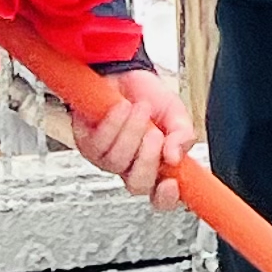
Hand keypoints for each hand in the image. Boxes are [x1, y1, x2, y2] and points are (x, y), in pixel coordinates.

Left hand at [74, 66, 200, 210]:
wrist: (125, 73)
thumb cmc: (149, 96)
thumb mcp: (176, 114)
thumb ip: (183, 136)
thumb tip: (176, 157)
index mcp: (157, 166)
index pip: (162, 197)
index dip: (166, 197)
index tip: (172, 183)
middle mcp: (131, 167)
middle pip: (137, 186)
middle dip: (148, 159)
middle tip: (155, 135)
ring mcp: (108, 159)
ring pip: (118, 162)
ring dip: (131, 132)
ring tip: (139, 109)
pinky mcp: (88, 145)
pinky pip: (100, 144)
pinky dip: (114, 123)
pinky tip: (121, 108)